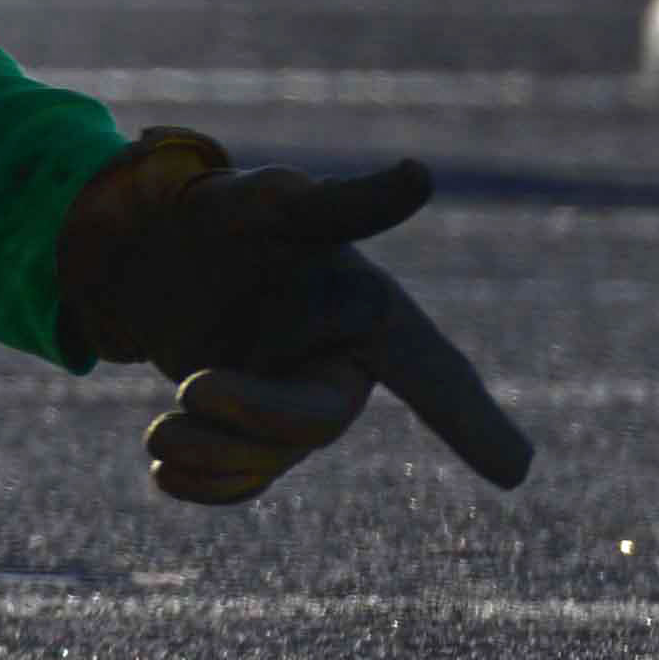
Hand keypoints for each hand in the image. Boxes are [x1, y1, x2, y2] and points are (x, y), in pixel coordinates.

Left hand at [50, 132, 534, 503]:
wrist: (141, 247)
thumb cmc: (222, 213)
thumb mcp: (272, 201)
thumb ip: (342, 204)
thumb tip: (420, 174)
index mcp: (366, 313)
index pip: (432, 373)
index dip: (472, 419)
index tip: (516, 471)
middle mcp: (337, 365)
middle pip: (319, 423)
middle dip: (258, 417)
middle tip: (190, 387)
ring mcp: (289, 402)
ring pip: (269, 458)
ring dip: (214, 455)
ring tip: (157, 434)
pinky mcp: (242, 429)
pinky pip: (239, 479)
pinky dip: (205, 485)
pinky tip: (166, 473)